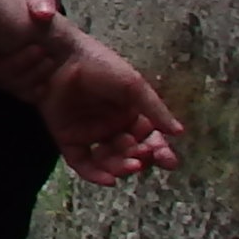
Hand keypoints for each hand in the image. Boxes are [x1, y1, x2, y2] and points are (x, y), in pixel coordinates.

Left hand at [33, 34, 186, 186]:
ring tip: (129, 167)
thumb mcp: (132, 85)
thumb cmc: (99, 65)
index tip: (169, 161)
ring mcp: (90, 134)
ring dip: (121, 167)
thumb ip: (155, 109)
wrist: (59, 58)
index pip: (149, 138)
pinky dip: (96, 174)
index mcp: (131, 113)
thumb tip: (179, 132)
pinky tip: (109, 180)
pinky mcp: (68, 139)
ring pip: (110, 161)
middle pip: (131, 152)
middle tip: (142, 159)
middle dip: (139, 159)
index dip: (160, 151)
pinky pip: (83, 163)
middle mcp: (112, 126)